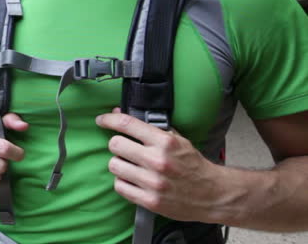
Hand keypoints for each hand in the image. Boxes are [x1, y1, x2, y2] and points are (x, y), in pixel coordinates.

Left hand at [96, 108, 224, 222]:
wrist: (213, 194)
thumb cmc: (193, 165)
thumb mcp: (177, 139)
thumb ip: (150, 128)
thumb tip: (119, 114)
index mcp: (165, 142)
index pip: (127, 124)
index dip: (108, 120)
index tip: (101, 120)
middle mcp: (157, 161)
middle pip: (115, 144)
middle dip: (117, 144)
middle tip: (124, 148)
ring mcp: (152, 182)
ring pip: (114, 165)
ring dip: (119, 164)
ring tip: (131, 166)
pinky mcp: (150, 201)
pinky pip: (120, 186)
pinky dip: (123, 182)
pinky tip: (133, 180)